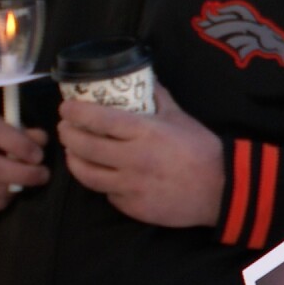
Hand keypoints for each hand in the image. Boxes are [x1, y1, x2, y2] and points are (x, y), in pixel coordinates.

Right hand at [0, 113, 49, 215]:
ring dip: (14, 189)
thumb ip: (29, 134)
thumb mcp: (12, 129)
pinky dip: (3, 201)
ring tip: (23, 182)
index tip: (39, 156)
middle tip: (44, 175)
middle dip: (23, 174)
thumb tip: (40, 144)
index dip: (20, 145)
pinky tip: (8, 191)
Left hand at [57, 83, 223, 227]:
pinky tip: (101, 174)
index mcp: (144, 132)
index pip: (99, 120)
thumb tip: (144, 77)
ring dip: (74, 161)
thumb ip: (158, 96)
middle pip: (85, 147)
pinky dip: (101, 182)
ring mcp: (131, 186)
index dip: (76, 113)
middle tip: (64, 128)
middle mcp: (133, 159)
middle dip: (67, 135)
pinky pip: (108, 194)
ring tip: (72, 153)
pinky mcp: (133, 207)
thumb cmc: (200, 147)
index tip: (65, 108)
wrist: (219, 187)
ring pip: (88, 175)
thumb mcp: (179, 116)